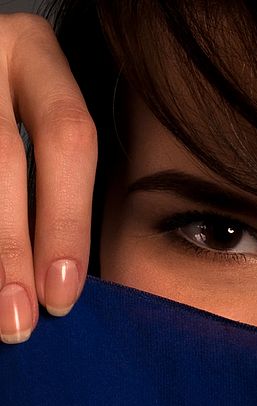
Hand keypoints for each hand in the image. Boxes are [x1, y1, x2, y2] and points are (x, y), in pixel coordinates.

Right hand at [0, 13, 96, 342]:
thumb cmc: (10, 104)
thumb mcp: (35, 107)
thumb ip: (53, 175)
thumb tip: (64, 278)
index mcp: (35, 53)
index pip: (68, 138)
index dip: (67, 222)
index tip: (63, 292)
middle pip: (3, 160)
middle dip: (12, 250)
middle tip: (18, 318)